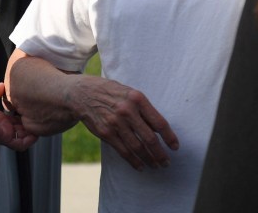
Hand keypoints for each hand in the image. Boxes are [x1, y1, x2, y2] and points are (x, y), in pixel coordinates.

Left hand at [0, 83, 37, 150]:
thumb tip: (4, 84)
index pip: (17, 120)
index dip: (27, 115)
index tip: (34, 107)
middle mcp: (1, 127)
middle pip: (23, 130)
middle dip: (33, 124)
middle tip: (42, 115)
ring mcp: (2, 133)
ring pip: (24, 139)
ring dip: (34, 132)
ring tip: (42, 123)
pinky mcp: (1, 136)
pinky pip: (19, 144)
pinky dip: (29, 141)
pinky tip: (35, 132)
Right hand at [19, 74, 178, 170]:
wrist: (83, 93)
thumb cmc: (110, 92)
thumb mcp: (128, 92)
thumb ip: (143, 108)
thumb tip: (159, 128)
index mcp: (136, 98)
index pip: (158, 122)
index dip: (169, 136)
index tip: (175, 146)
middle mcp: (127, 110)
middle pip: (150, 138)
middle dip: (160, 153)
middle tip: (166, 162)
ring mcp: (115, 123)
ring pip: (137, 147)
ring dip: (149, 159)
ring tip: (156, 165)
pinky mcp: (106, 133)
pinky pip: (123, 151)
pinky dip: (134, 161)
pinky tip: (140, 165)